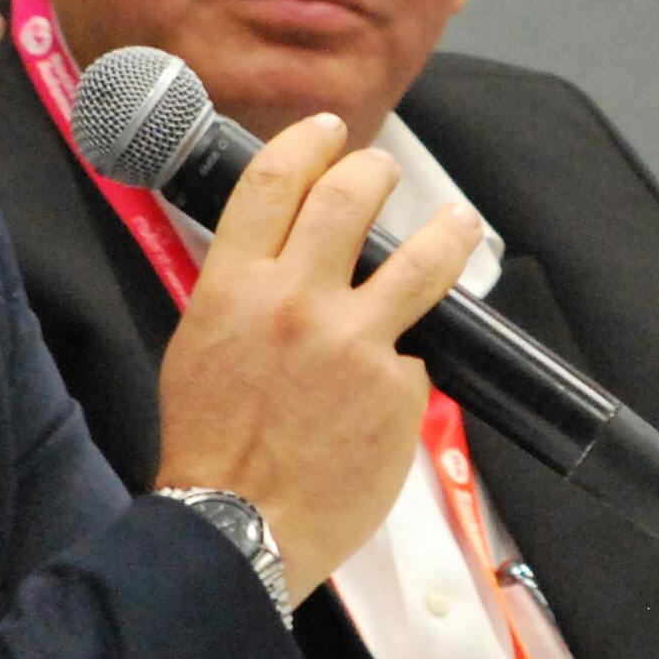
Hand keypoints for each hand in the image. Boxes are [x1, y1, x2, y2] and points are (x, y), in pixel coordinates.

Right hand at [156, 111, 481, 595]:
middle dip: (375, 170)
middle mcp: (294, 301)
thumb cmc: (210, 449)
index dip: (309, 143)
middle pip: (350, 197)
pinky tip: (386, 393)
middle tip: (385, 169)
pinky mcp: (395, 388)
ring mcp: (352, 342)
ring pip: (420, 259)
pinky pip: (412, 357)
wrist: (237, 527)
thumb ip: (242, 291)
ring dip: (447, 230)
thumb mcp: (199, 345)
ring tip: (459, 222)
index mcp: (233, 286)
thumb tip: (283, 257)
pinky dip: (403, 368)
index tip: (329, 131)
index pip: (276, 182)